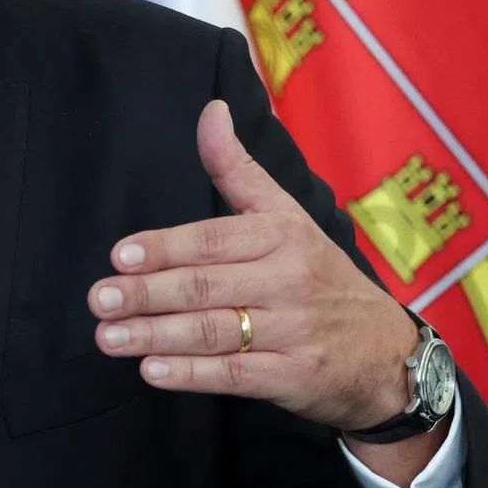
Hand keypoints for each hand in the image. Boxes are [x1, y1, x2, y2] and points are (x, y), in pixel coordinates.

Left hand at [88, 100, 418, 431]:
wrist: (388, 354)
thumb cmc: (319, 274)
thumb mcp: (286, 214)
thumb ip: (237, 168)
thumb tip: (210, 110)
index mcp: (281, 235)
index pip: (211, 240)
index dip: (164, 248)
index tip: (119, 256)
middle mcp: (288, 280)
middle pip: (205, 286)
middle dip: (146, 293)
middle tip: (98, 299)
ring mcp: (293, 332)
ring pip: (213, 331)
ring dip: (155, 335)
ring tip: (108, 337)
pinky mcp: (295, 378)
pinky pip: (235, 375)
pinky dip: (192, 374)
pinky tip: (152, 370)